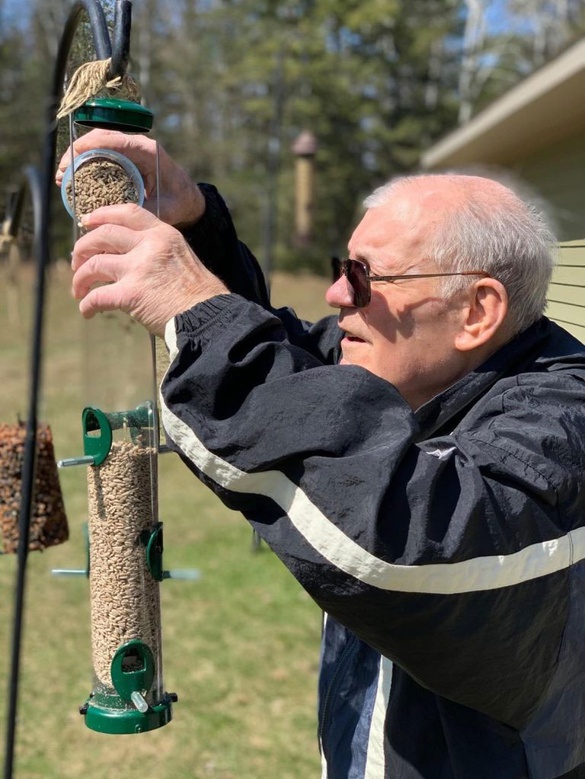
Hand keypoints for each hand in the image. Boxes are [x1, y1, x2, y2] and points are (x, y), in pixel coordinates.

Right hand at [56, 129, 205, 228]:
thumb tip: (113, 218)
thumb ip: (142, 211)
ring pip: (98, 144)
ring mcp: (131, 150)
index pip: (114, 140)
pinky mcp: (126, 158)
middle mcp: (138, 145)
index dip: (90, 146)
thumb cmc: (179, 203)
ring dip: (78, 157)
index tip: (71, 158)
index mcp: (148, 151)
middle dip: (77, 152)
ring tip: (63, 176)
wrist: (188, 200)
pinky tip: (74, 178)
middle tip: (61, 172)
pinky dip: (86, 163)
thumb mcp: (164, 210)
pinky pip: (102, 154)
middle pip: (101, 138)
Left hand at [71, 204, 227, 336]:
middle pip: (103, 235)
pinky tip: (88, 312)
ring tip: (79, 290)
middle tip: (77, 261)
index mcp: (164, 234)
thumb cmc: (199, 295)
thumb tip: (130, 258)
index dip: (102, 214)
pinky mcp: (130, 294)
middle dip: (83, 248)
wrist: (208, 317)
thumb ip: (158, 252)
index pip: (128, 212)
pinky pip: (97, 297)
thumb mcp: (182, 258)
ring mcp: (138, 269)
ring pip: (93, 265)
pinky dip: (87, 305)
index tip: (87, 222)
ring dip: (80, 279)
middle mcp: (149, 246)